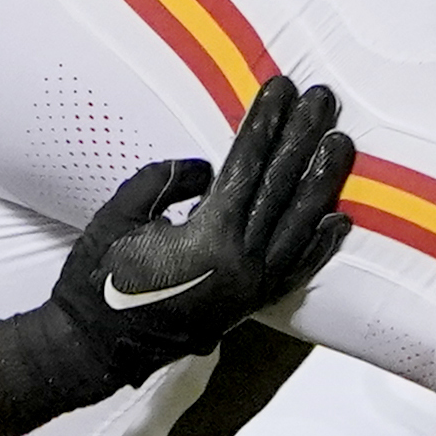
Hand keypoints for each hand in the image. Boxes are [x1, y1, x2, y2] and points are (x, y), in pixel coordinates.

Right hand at [5, 79, 357, 404]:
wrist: (94, 349)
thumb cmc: (96, 282)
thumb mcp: (118, 217)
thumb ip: (162, 182)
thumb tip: (206, 169)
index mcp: (209, 238)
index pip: (248, 165)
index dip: (267, 122)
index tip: (282, 87)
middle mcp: (241, 264)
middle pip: (282, 187)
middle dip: (304, 137)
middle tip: (323, 97)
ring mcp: (251, 287)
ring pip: (300, 225)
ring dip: (323, 180)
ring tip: (341, 142)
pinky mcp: (249, 305)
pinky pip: (295, 270)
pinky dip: (319, 244)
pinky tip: (338, 219)